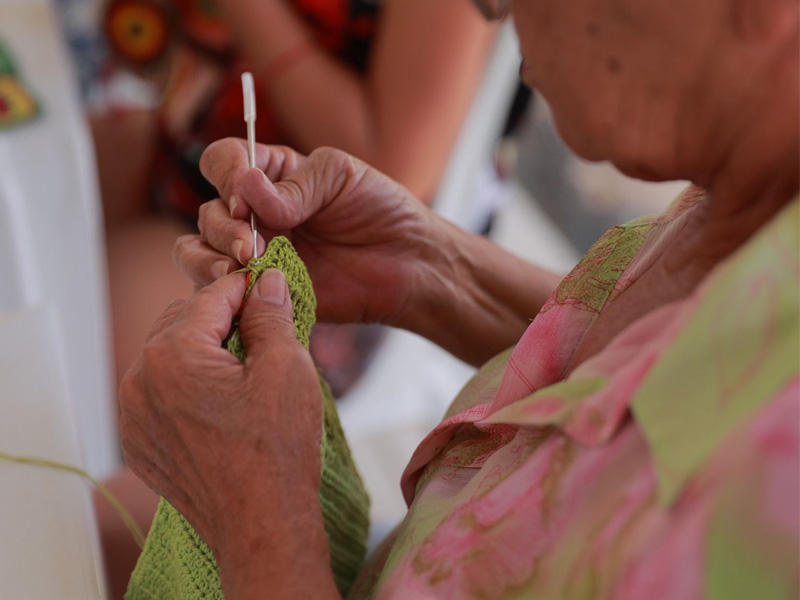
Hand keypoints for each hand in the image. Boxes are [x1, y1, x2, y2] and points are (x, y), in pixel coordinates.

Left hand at [119, 271, 337, 597]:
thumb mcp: (286, 367)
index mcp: (173, 354)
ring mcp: (133, 414)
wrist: (260, 524)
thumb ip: (270, 314)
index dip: (247, 289)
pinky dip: (187, 386)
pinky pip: (159, 393)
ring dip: (202, 352)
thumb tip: (266, 281)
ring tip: (243, 373)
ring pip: (169, 356)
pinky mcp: (138, 441)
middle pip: (183, 321)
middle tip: (262, 337)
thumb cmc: (277, 449)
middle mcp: (139, 379)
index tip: (270, 290)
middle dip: (222, 320)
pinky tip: (222, 405)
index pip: (211, 295)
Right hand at [173, 139, 449, 328]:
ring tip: (244, 265)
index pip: (222, 162)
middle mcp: (256, 214)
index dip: (225, 174)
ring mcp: (258, 254)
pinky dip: (222, 289)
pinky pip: (222, 292)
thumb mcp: (341, 176)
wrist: (409, 263)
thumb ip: (295, 185)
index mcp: (272, 175)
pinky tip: (246, 288)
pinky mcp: (264, 292)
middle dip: (223, 227)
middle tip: (253, 244)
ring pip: (200, 251)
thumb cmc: (382, 209)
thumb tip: (247, 189)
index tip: (246, 193)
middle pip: (208, 212)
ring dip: (209, 257)